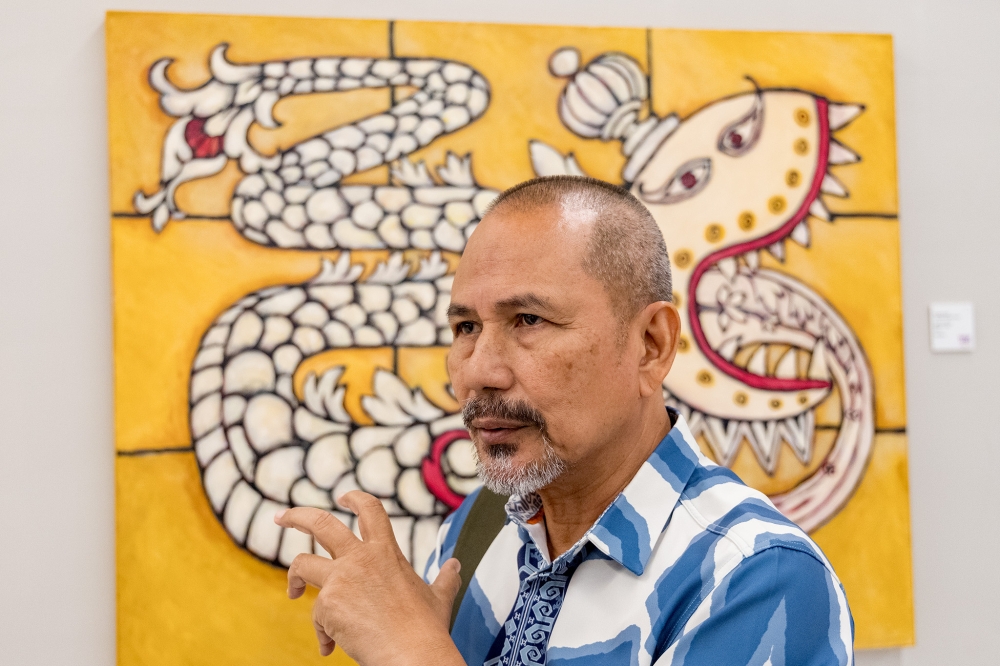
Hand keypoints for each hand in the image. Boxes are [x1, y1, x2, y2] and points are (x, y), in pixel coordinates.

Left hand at [274, 491, 463, 664]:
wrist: (413, 655)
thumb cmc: (427, 629)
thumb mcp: (439, 597)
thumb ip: (445, 578)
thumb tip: (456, 565)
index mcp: (386, 552)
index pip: (370, 510)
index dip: (354, 498)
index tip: (342, 497)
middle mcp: (360, 558)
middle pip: (320, 522)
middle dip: (296, 516)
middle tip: (280, 517)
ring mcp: (341, 579)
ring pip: (301, 564)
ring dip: (293, 577)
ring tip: (293, 592)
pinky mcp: (327, 604)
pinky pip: (314, 617)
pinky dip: (322, 633)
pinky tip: (333, 647)